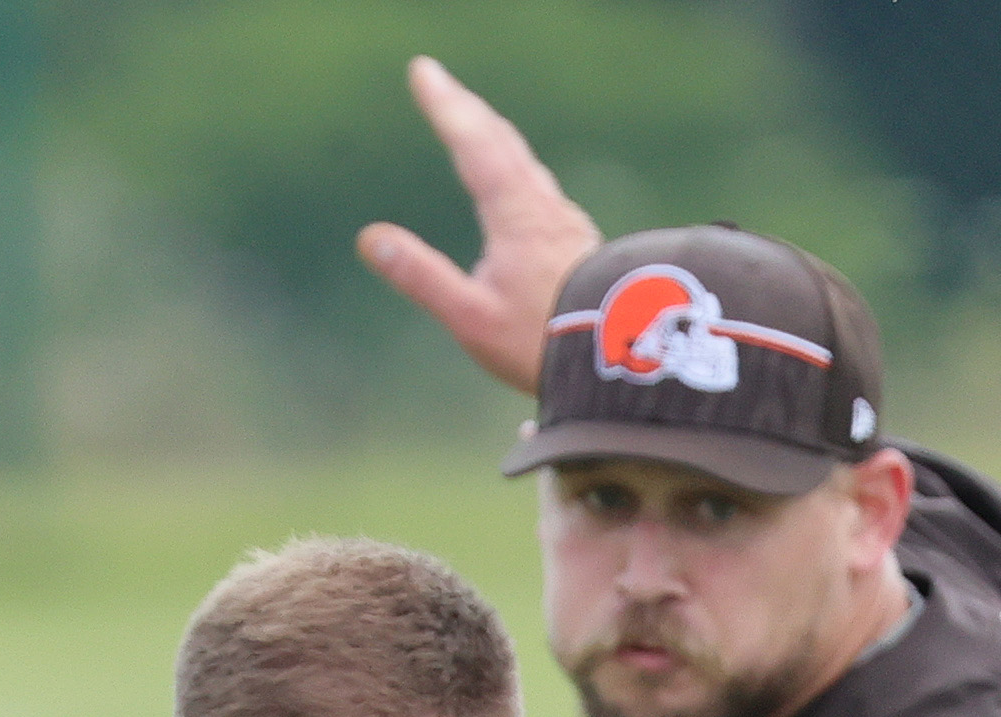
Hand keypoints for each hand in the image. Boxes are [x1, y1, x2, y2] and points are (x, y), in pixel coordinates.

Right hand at [356, 56, 600, 395]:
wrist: (629, 362)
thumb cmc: (545, 345)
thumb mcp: (472, 318)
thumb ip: (422, 277)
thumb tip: (370, 239)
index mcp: (515, 217)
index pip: (474, 147)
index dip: (447, 106)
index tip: (423, 70)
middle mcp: (544, 210)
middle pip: (503, 145)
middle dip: (468, 110)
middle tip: (441, 82)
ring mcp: (568, 226)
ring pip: (527, 165)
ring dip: (497, 137)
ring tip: (480, 122)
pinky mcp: (583, 247)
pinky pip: (544, 191)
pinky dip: (522, 170)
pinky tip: (528, 186)